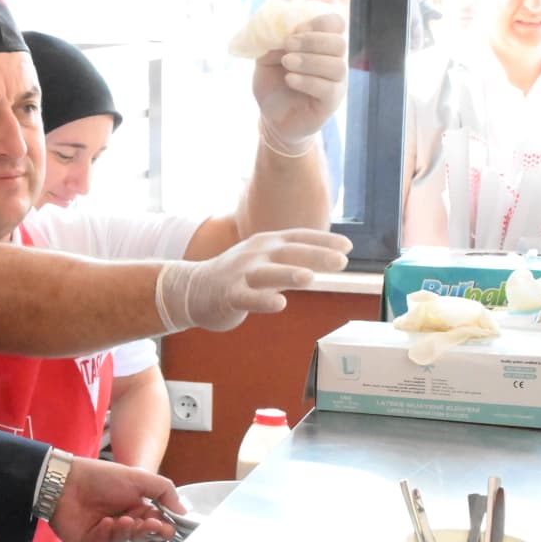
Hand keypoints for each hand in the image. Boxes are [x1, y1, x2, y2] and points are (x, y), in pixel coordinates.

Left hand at [48, 457, 180, 541]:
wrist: (65, 480)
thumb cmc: (100, 476)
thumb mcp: (139, 477)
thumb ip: (164, 491)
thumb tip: (183, 512)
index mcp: (135, 507)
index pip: (155, 524)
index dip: (162, 528)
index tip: (167, 527)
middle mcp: (121, 521)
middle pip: (142, 537)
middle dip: (147, 531)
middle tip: (150, 524)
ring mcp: (104, 532)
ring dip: (127, 532)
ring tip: (123, 519)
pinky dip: (106, 535)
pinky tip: (105, 522)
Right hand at [156, 229, 352, 332]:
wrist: (193, 289)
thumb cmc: (237, 277)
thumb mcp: (266, 262)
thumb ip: (294, 261)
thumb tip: (330, 259)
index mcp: (267, 243)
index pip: (299, 237)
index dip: (323, 240)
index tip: (347, 245)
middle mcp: (255, 254)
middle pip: (288, 252)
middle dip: (315, 255)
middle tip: (342, 261)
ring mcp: (240, 274)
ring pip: (267, 273)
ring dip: (288, 274)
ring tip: (309, 278)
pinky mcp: (228, 295)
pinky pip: (247, 298)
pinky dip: (262, 301)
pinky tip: (279, 304)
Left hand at [252, 12, 346, 153]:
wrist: (272, 119)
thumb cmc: (274, 87)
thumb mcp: (266, 61)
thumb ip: (272, 45)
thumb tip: (280, 34)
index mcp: (322, 47)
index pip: (335, 25)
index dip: (317, 23)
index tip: (294, 30)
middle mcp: (334, 62)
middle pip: (338, 43)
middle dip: (311, 40)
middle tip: (287, 45)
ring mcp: (336, 83)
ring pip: (336, 65)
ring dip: (309, 61)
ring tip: (287, 63)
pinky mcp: (331, 102)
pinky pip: (328, 88)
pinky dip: (308, 81)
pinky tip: (290, 80)